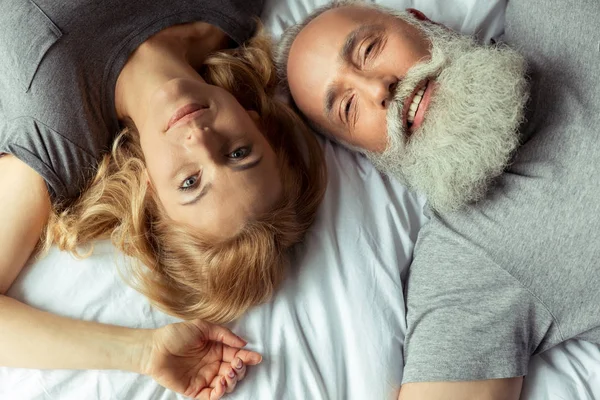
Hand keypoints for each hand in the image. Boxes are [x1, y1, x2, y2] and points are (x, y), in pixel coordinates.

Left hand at [143, 319, 261, 398]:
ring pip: (227, 385)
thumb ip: (223, 334)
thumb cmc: (175, 335)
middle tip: (237, 365)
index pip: (237, 355)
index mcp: (217, 349)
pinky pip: (212, 395)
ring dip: (232, 381)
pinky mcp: (195, 390)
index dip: (247, 357)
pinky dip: (220, 393)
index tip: (256, 357)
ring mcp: (205, 378)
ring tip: (228, 374)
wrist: (153, 349)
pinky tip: (221, 384)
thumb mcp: (202, 327)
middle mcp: (213, 364)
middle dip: (240, 370)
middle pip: (235, 372)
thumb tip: (243, 343)